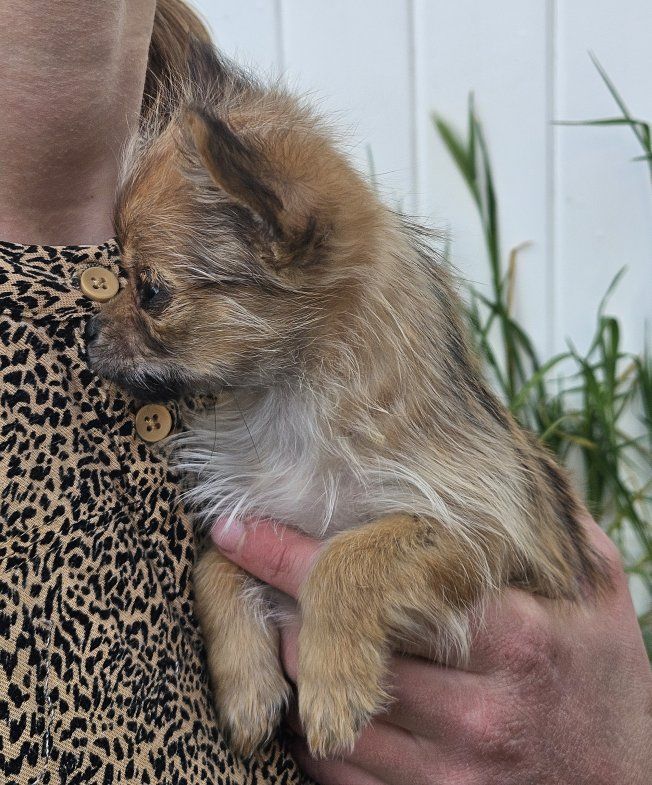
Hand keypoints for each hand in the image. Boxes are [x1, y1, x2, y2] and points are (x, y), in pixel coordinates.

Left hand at [212, 516, 651, 783]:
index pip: (376, 586)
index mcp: (513, 638)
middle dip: (286, 612)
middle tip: (259, 583)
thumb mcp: (599, 597)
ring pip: (324, 715)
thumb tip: (510, 465)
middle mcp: (478, 710)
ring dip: (291, 673)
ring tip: (282, 636)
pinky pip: (340, 775)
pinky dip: (312, 734)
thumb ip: (560, 527)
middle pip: (333, 651)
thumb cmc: (605, 684)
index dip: (292, 554)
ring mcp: (452, 771)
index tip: (237, 529)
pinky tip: (314, 701)